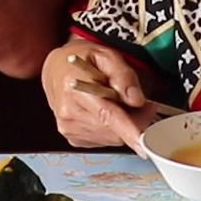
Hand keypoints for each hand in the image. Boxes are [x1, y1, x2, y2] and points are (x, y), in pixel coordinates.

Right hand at [41, 40, 156, 154]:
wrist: (56, 69)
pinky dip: (111, 130)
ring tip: (119, 104)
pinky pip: (104, 141)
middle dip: (134, 120)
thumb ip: (123, 76)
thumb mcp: (106, 55)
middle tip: (139, 103)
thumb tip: (136, 99)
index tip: (144, 145)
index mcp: (75, 89)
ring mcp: (69, 128)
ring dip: (123, 125)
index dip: (128, 131)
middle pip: (114, 131)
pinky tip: (106, 113)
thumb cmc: (81, 60)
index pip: (106, 115)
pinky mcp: (73, 138)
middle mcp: (69, 113)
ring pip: (112, 138)